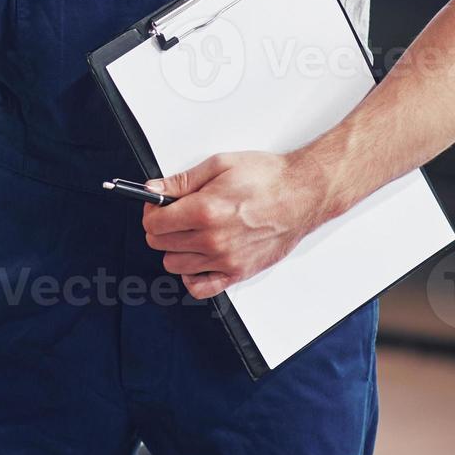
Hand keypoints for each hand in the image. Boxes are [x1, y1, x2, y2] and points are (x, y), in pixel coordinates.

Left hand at [141, 151, 333, 299]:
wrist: (303, 194)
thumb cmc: (267, 178)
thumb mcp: (219, 165)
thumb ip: (181, 181)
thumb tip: (153, 189)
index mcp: (204, 211)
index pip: (154, 223)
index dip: (151, 211)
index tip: (158, 205)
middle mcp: (212, 240)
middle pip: (160, 244)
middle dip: (161, 228)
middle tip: (174, 215)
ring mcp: (225, 260)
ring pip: (175, 265)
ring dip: (175, 249)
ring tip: (190, 233)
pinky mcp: (238, 273)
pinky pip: (200, 288)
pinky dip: (191, 277)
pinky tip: (197, 259)